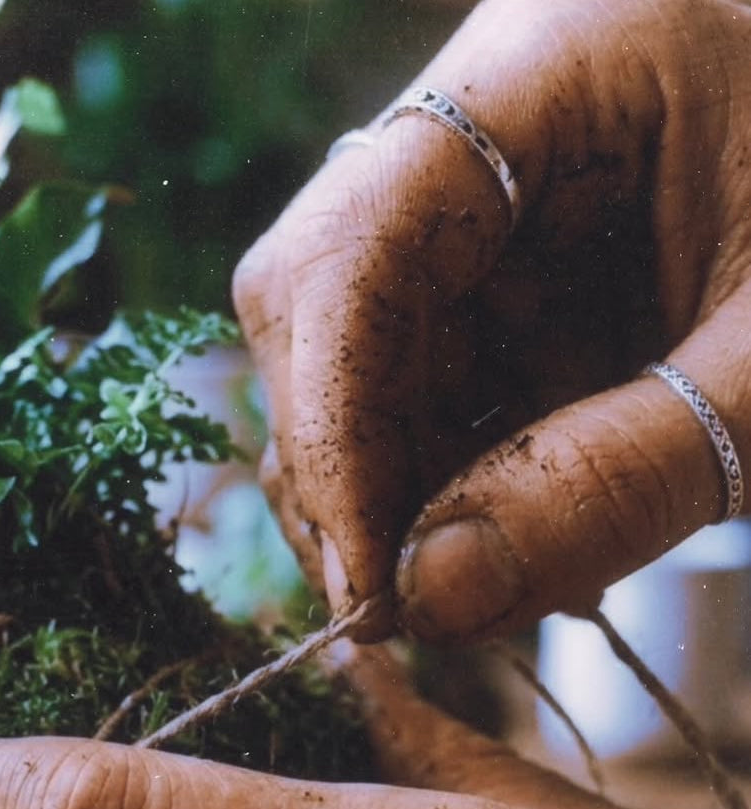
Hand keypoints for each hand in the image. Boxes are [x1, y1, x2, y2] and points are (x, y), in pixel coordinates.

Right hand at [233, 0, 750, 639]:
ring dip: (398, 499)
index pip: (357, 242)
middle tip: (403, 611)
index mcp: (559, 65)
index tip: (366, 580)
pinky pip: (429, 393)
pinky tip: (516, 551)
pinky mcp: (505, 282)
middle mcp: (486, 125)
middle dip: (348, 474)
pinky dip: (453, 490)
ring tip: (491, 590)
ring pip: (361, 366)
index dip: (331, 423)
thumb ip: (617, 480)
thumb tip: (429, 598)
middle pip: (322, 304)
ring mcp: (485, 208)